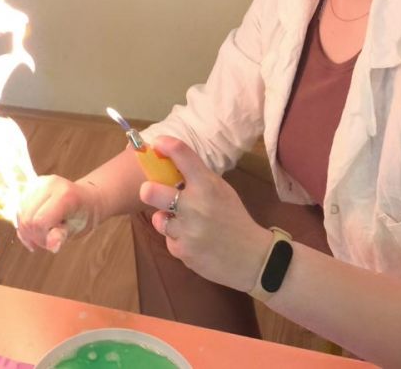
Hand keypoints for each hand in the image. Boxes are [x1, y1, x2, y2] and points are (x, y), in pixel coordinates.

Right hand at [16, 175, 96, 253]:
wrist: (86, 199)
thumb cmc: (83, 216)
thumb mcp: (76, 229)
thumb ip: (61, 236)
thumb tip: (52, 247)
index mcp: (65, 195)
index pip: (39, 221)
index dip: (41, 238)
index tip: (51, 244)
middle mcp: (49, 183)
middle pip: (26, 217)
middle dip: (33, 235)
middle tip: (47, 240)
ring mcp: (39, 182)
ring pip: (19, 212)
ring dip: (27, 229)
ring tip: (42, 233)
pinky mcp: (32, 184)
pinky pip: (19, 207)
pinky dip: (23, 221)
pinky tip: (34, 228)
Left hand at [138, 137, 269, 291]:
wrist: (252, 257)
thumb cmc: (234, 219)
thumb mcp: (222, 191)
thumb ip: (198, 180)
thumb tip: (171, 166)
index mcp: (207, 185)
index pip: (183, 156)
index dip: (166, 145)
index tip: (158, 144)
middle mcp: (194, 205)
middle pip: (153, 192)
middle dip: (148, 190)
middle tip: (148, 190)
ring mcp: (187, 230)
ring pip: (159, 219)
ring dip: (166, 220)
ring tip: (182, 223)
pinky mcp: (182, 251)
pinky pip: (170, 240)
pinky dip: (178, 240)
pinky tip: (194, 242)